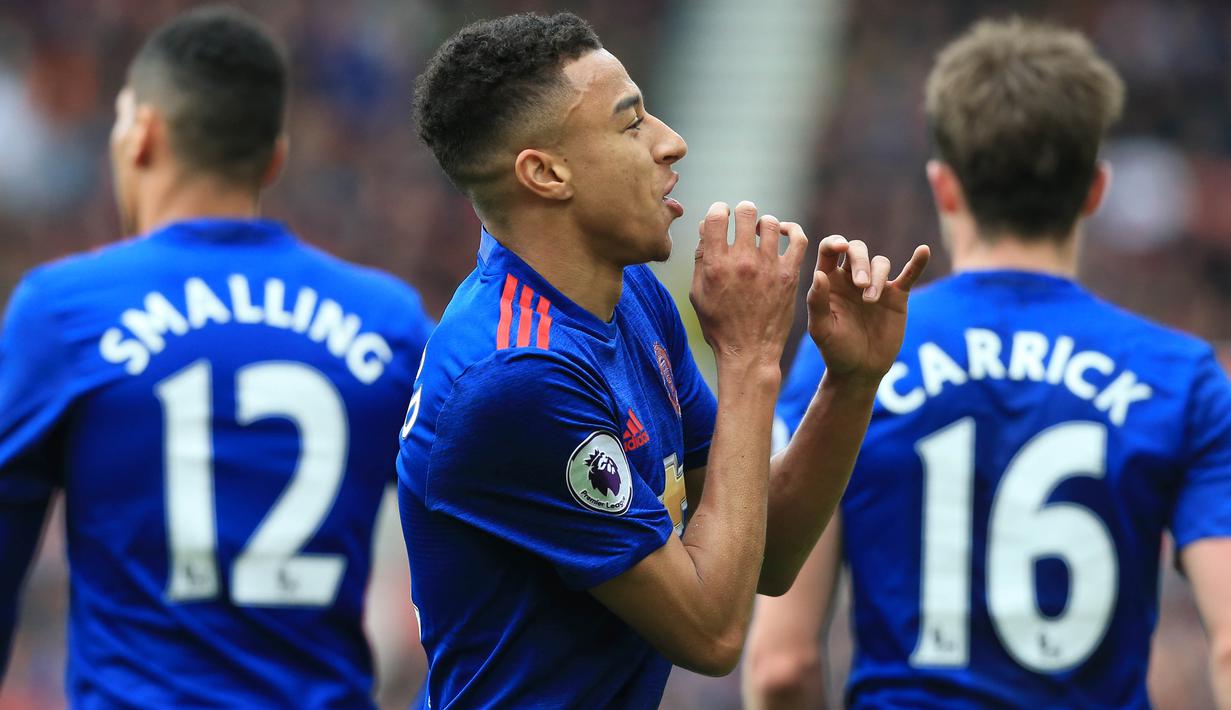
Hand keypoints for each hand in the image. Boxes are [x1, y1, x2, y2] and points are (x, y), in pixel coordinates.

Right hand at [690, 201, 807, 371]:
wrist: (749, 352)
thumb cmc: (719, 325)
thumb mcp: (698, 293)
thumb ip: (700, 258)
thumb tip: (706, 227)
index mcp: (716, 265)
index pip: (716, 216)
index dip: (718, 210)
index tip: (721, 216)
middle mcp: (742, 262)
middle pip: (746, 212)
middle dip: (742, 212)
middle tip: (742, 221)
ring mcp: (768, 267)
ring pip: (770, 223)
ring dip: (763, 223)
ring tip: (760, 233)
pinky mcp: (789, 275)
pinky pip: (798, 239)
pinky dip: (791, 231)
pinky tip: (784, 234)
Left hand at [806, 236, 929, 385]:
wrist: (860, 370)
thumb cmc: (835, 350)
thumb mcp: (821, 329)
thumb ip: (817, 302)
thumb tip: (819, 275)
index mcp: (829, 281)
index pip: (829, 250)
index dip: (834, 242)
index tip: (841, 247)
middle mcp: (852, 278)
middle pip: (857, 250)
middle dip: (860, 263)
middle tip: (862, 287)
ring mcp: (876, 285)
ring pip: (880, 263)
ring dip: (877, 277)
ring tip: (871, 301)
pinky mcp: (897, 296)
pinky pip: (909, 274)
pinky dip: (916, 263)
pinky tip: (923, 250)